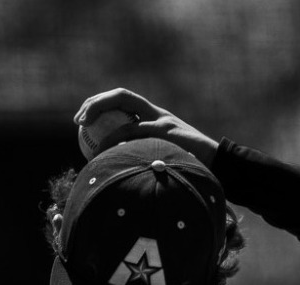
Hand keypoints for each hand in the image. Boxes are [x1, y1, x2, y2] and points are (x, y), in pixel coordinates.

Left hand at [75, 88, 217, 165]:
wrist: (221, 168)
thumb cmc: (191, 170)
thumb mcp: (163, 163)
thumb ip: (143, 161)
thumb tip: (113, 173)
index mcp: (155, 117)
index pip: (123, 100)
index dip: (100, 104)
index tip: (81, 120)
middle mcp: (157, 113)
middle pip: (121, 95)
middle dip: (96, 102)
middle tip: (78, 120)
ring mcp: (163, 119)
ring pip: (126, 105)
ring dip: (102, 113)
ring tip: (85, 129)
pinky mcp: (168, 130)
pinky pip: (135, 131)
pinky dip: (117, 139)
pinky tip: (104, 151)